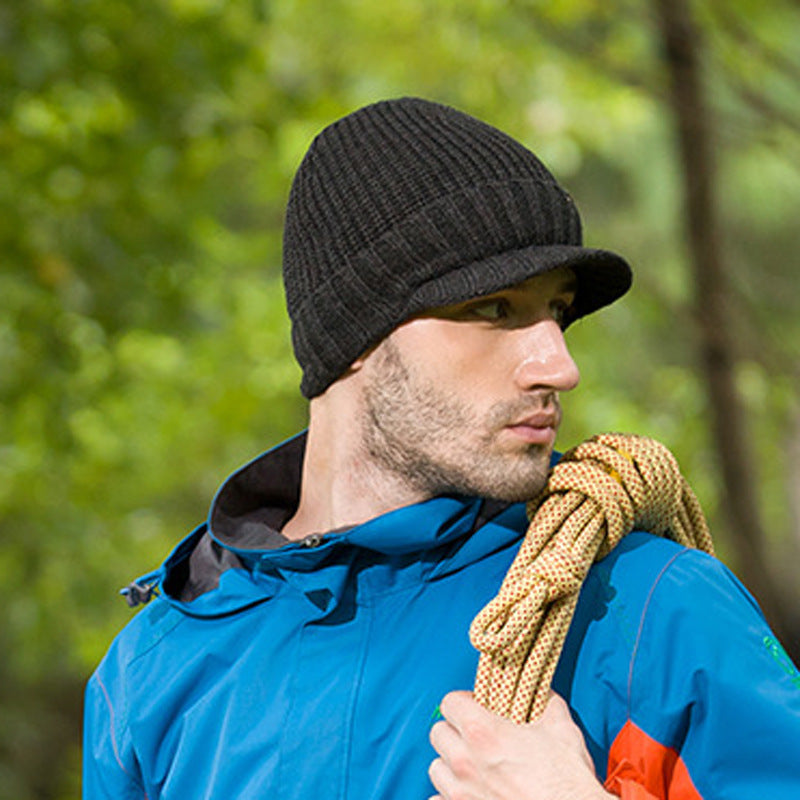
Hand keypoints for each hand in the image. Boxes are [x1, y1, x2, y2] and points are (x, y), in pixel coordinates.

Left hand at [428, 690, 613, 799]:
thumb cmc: (567, 781)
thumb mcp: (560, 727)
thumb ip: (542, 701)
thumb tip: (538, 689)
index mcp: (482, 733)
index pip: (449, 703)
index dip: (464, 702)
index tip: (477, 707)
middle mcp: (465, 763)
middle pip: (438, 733)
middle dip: (455, 730)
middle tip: (475, 735)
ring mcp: (461, 794)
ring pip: (436, 768)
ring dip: (451, 764)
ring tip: (473, 765)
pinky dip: (450, 796)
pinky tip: (471, 792)